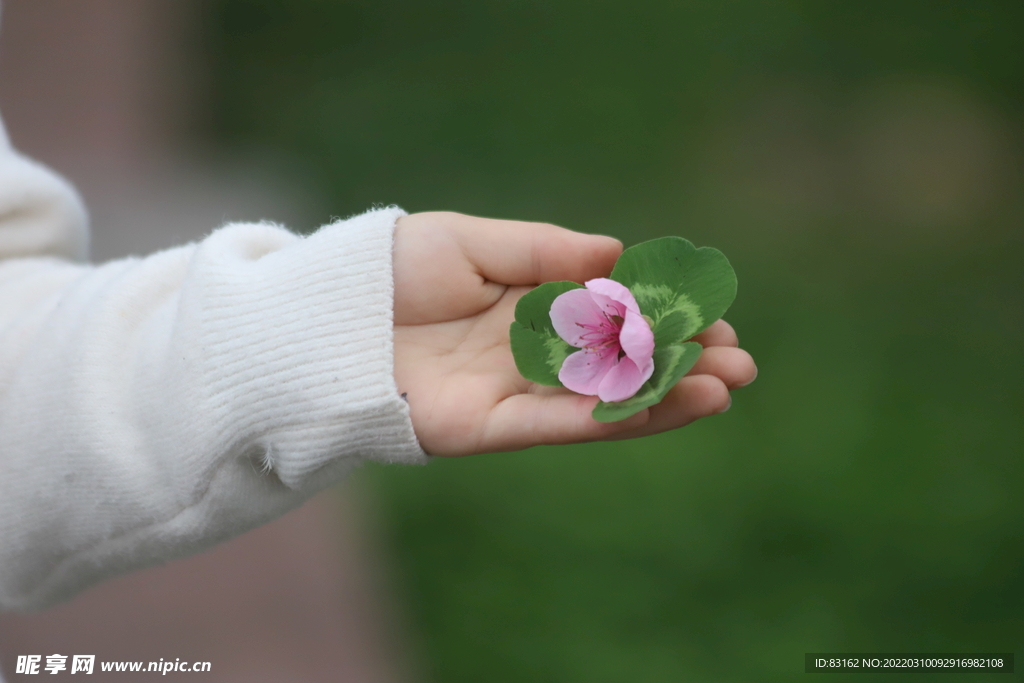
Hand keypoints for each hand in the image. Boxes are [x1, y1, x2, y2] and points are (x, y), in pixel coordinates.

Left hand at [392, 212, 756, 455]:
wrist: (320, 317)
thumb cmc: (388, 270)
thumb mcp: (472, 243)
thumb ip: (543, 252)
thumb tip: (619, 253)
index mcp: (524, 307)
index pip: (609, 316)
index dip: (661, 317)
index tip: (713, 313)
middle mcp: (525, 355)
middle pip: (616, 364)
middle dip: (680, 362)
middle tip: (741, 360)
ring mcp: (509, 393)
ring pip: (602, 400)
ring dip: (666, 395)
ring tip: (727, 385)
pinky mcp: (486, 429)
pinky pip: (560, 422)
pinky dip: (616, 415)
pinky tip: (670, 402)